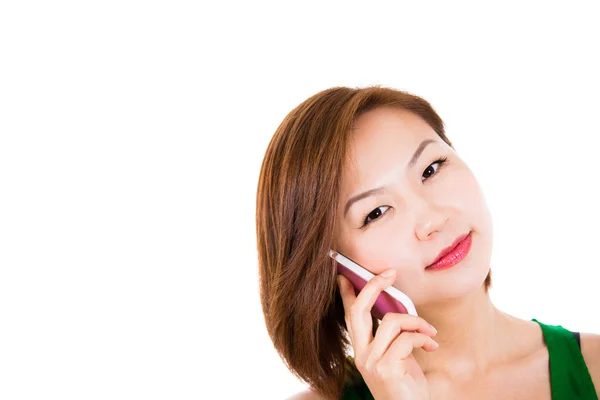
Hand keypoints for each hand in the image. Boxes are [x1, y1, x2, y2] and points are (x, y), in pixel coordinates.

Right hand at [337, 269, 437, 399]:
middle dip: (373, 286)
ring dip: (417, 321)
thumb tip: (396, 308)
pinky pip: (407, 339)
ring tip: (430, 331)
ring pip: (392, 322)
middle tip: (390, 273)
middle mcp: (362, 355)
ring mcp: (372, 362)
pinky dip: (424, 337)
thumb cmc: (407, 386)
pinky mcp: (387, 369)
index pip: (349, 316)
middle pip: (359, 310)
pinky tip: (432, 345)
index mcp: (362, 350)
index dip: (347, 294)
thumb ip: (392, 336)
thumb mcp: (397, 357)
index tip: (345, 275)